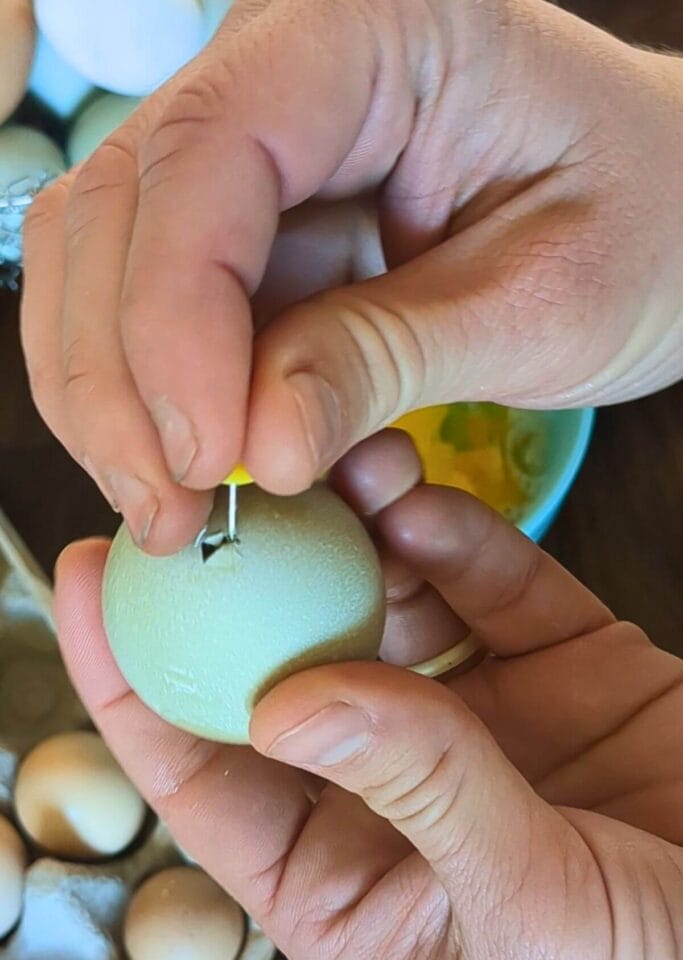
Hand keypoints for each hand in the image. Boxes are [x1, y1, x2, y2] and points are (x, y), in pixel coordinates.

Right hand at [20, 0, 682, 554]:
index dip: (175, 315)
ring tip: (175, 505)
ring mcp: (255, 127)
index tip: (208, 455)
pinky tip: (194, 462)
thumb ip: (389, 358)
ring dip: (117, 392)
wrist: (666, 207)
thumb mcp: (543, 303)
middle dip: (123, 375)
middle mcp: (287, 51)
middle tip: (171, 510)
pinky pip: (150, 290)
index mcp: (380, 16)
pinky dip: (151, 386)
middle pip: (124, 200)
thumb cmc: (645, 221)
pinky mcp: (248, 207)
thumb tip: (259, 450)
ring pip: (106, 249)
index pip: (211, 150)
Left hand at [54, 430, 682, 959]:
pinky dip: (453, 532)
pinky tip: (419, 497)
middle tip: (211, 479)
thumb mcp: (527, 903)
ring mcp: (474, 709)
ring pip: (387, 600)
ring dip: (357, 530)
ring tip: (337, 462)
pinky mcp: (552, 655)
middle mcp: (394, 778)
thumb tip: (291, 704)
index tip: (92, 575)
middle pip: (287, 659)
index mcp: (351, 875)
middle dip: (246, 572)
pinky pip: (488, 578)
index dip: (134, 678)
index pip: (208, 772)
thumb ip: (419, 790)